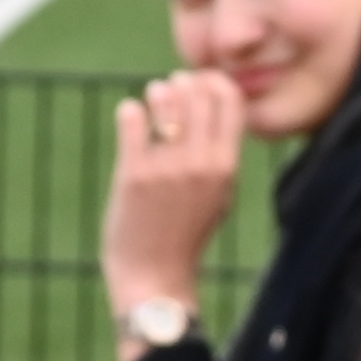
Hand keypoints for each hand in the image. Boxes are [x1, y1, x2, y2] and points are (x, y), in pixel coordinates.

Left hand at [102, 70, 246, 322]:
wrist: (155, 278)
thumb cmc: (186, 235)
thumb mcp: (219, 195)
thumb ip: (220, 154)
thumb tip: (210, 104)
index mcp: (227, 167)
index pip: (231, 99)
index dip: (215, 82)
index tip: (201, 86)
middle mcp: (200, 163)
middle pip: (198, 92)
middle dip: (183, 83)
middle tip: (171, 89)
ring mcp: (167, 168)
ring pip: (165, 99)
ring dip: (157, 92)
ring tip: (152, 99)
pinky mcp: (133, 174)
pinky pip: (132, 119)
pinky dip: (130, 112)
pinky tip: (130, 117)